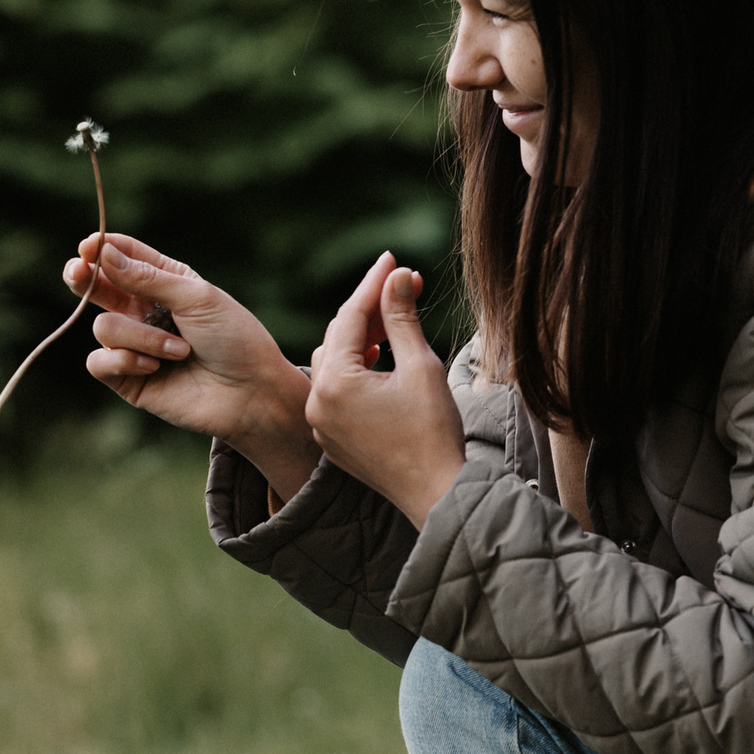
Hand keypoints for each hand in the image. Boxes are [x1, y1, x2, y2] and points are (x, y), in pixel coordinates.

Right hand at [64, 232, 319, 497]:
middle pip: (97, 286)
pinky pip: (99, 362)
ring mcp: (134, 344)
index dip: (102, 248)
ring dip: (140, 338)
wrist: (251, 394)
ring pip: (103, 327)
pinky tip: (154, 368)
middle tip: (77, 271)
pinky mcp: (128, 379)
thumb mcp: (196, 298)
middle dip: (82, 277)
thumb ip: (148, 277)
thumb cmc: (234, 339)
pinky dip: (125, 361)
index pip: (123, 256)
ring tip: (179, 351)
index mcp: (163, 282)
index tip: (90, 247)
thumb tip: (104, 252)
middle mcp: (143, 310)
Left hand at [306, 253, 461, 527]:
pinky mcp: (332, 439)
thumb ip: (402, 317)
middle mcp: (317, 402)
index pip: (350, 317)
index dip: (374, 284)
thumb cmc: (434, 431)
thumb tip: (397, 276)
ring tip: (392, 322)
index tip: (393, 260)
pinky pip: (335, 392)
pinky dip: (354, 371)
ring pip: (333, 364)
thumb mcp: (420, 366)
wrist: (437, 493)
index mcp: (335, 383)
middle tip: (401, 286)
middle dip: (368, 311)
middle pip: (337, 337)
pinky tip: (379, 359)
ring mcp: (321, 424)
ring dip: (360, 340)